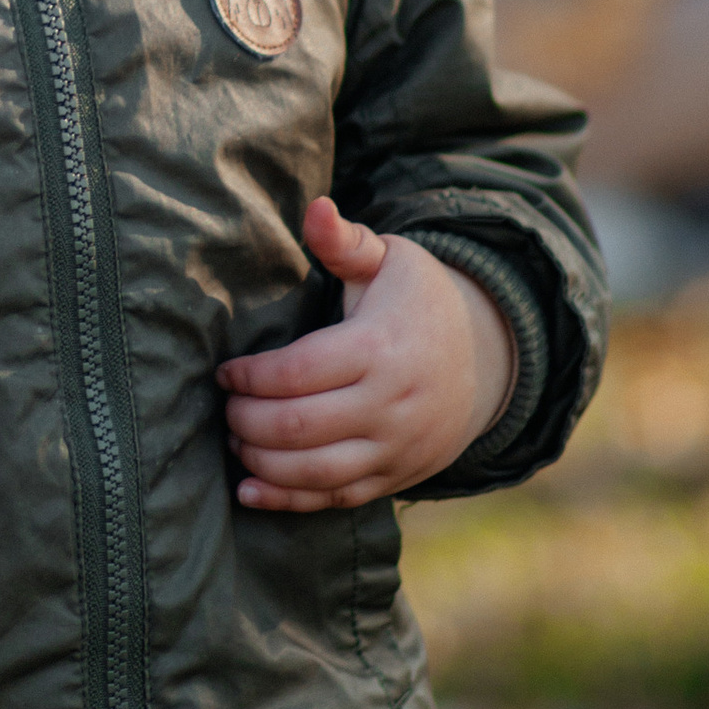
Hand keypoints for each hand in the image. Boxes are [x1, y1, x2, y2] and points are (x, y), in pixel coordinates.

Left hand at [219, 200, 512, 512]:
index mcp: (381, 348)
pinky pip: (336, 499)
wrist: (484, 360)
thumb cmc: (417, 301)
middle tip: (225, 408)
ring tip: (235, 441)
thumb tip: (314, 207)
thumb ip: (344, 242)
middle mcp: (391, 404)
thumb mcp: (389, 260)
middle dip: (246, 421)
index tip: (225, 371)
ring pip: (314, 471)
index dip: (250, 377)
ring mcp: (396, 447)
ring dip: (261, 462)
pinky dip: (288, 500)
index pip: (298, 372)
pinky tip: (249, 490)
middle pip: (298, 426)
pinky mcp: (396, 477)